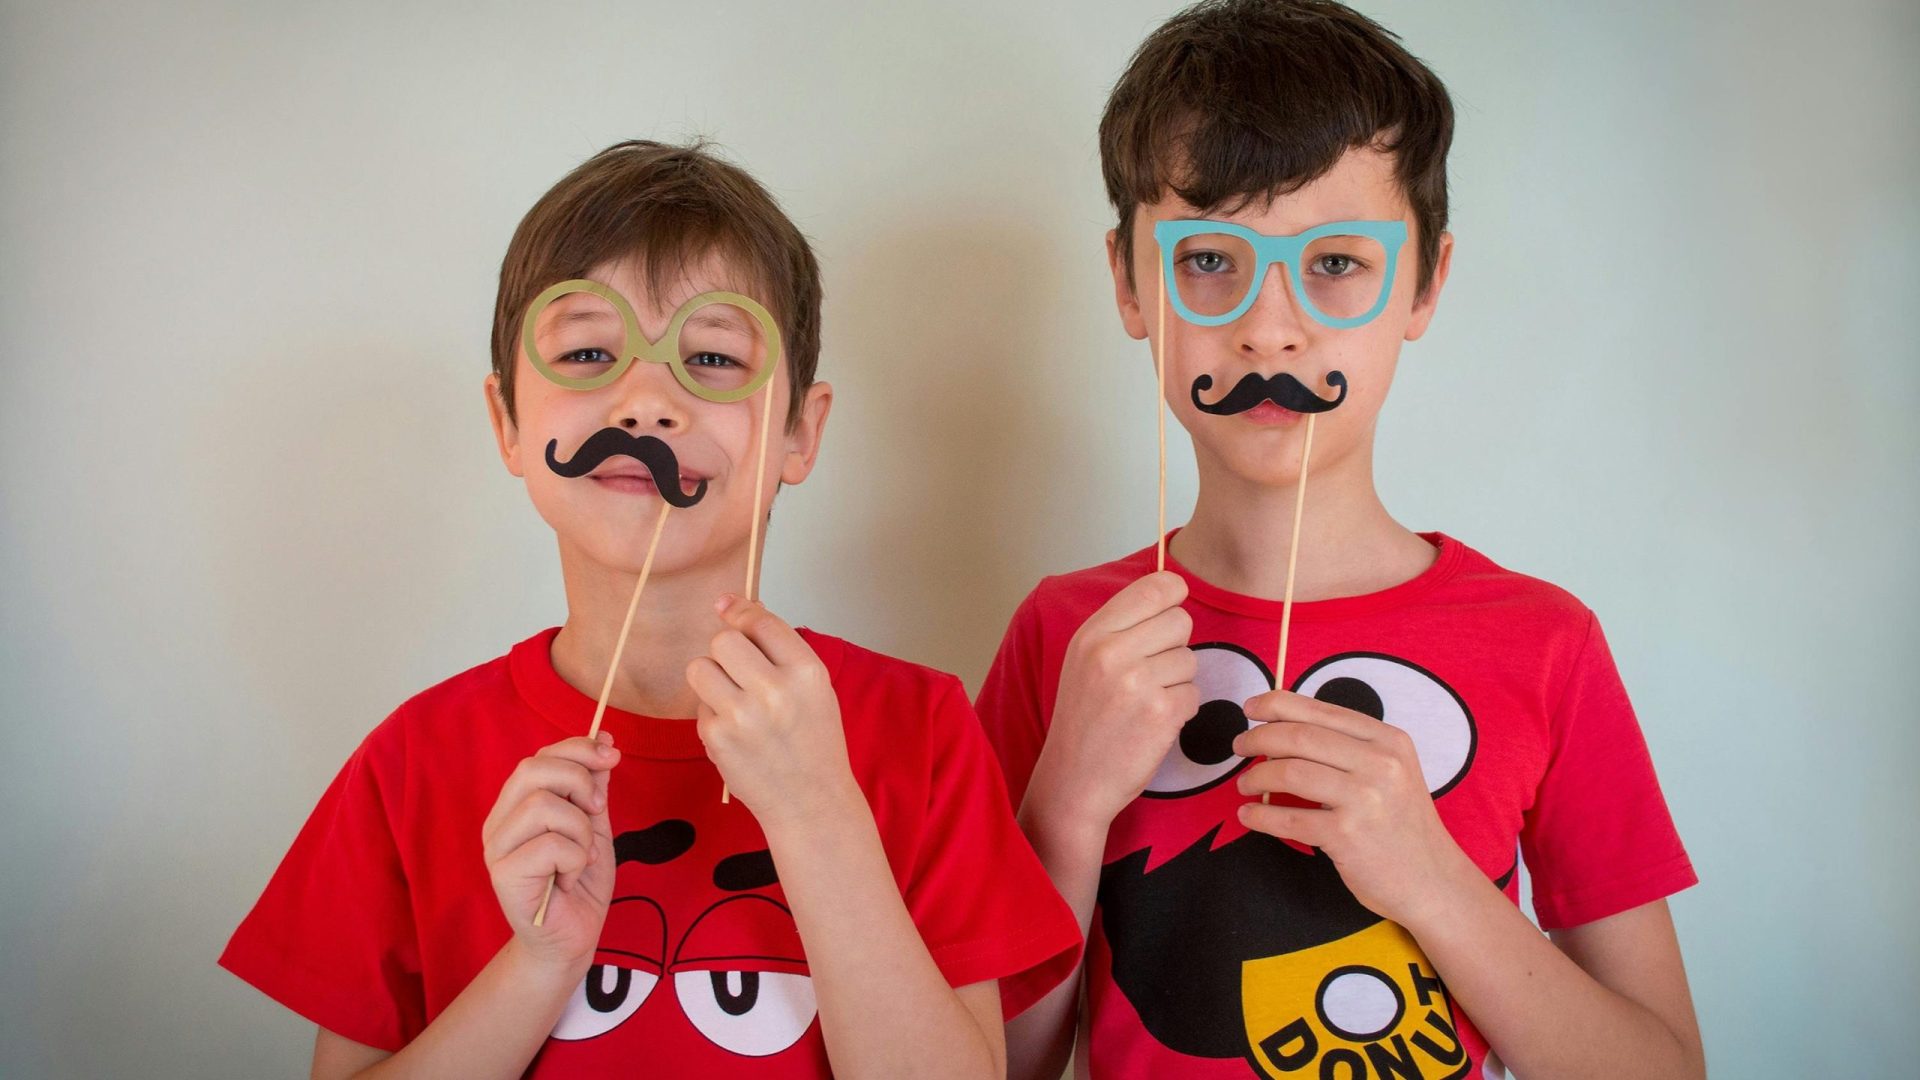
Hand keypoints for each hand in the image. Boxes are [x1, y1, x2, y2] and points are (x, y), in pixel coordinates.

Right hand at [481, 733, 619, 969]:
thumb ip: (592, 788)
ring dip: (580, 830)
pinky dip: (575, 859)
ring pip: (544, 806)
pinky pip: (550, 845)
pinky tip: (569, 879)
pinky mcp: (504, 875)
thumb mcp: (593, 827)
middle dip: (579, 781)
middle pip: (533, 770)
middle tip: (598, 811)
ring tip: (581, 857)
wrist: (572, 939)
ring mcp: (497, 849)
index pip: (539, 758)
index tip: (613, 756)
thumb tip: (603, 739)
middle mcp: (499, 822)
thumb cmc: (579, 884)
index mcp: (516, 806)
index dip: (578, 749)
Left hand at [686, 595, 859, 823]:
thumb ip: (778, 648)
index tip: (727, 608)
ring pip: (700, 667)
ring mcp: (743, 716)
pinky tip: (736, 732)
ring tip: (733, 698)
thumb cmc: (813, 742)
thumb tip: (730, 604)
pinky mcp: (717, 738)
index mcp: (806, 672)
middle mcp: (775, 690)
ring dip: (711, 677)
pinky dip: (712, 714)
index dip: (739, 610)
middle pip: (723, 640)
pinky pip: (698, 706)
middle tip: (739, 670)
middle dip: (725, 650)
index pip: (761, 622)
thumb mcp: (814, 688)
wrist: (811, 801)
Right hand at [1025, 571, 1198, 833]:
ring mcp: (1138, 683)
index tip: (1172, 607)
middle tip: (1152, 670)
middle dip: (1176, 644)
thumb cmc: (1084, 719)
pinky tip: (1154, 722)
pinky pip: (1194, 693)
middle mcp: (1112, 653)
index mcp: (1092, 634)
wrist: (1074, 780)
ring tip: (1146, 701)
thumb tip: (1172, 590)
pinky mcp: (1162, 714)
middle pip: (1181, 620)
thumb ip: (1121, 625)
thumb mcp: (1084, 660)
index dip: (1173, 594)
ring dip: (1178, 681)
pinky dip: (1181, 709)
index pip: (1154, 587)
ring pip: (1190, 659)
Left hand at [1232, 690, 1474, 928]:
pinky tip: (1249, 816)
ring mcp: (1365, 799)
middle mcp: (1380, 763)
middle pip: (1299, 737)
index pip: (1320, 710)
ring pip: (1289, 773)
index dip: (1276, 705)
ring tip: (1245, 785)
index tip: (1249, 710)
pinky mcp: (1347, 836)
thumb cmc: (1402, 825)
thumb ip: (1349, 747)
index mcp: (1388, 739)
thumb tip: (1284, 728)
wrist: (1432, 881)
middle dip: (1258, 739)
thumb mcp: (1391, 772)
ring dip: (1256, 777)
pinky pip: (1288, 818)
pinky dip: (1260, 816)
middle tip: (1238, 748)